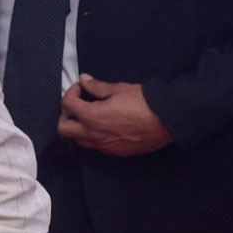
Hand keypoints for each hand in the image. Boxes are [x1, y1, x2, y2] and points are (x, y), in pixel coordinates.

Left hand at [57, 75, 172, 155]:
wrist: (169, 119)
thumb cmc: (144, 102)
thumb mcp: (118, 89)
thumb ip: (97, 86)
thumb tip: (84, 80)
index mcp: (92, 117)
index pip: (67, 105)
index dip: (71, 93)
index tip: (80, 88)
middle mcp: (94, 135)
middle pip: (63, 129)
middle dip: (66, 115)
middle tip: (77, 105)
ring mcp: (105, 146)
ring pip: (78, 140)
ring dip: (77, 127)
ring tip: (88, 116)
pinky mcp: (117, 152)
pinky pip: (95, 146)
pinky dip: (92, 136)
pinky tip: (103, 126)